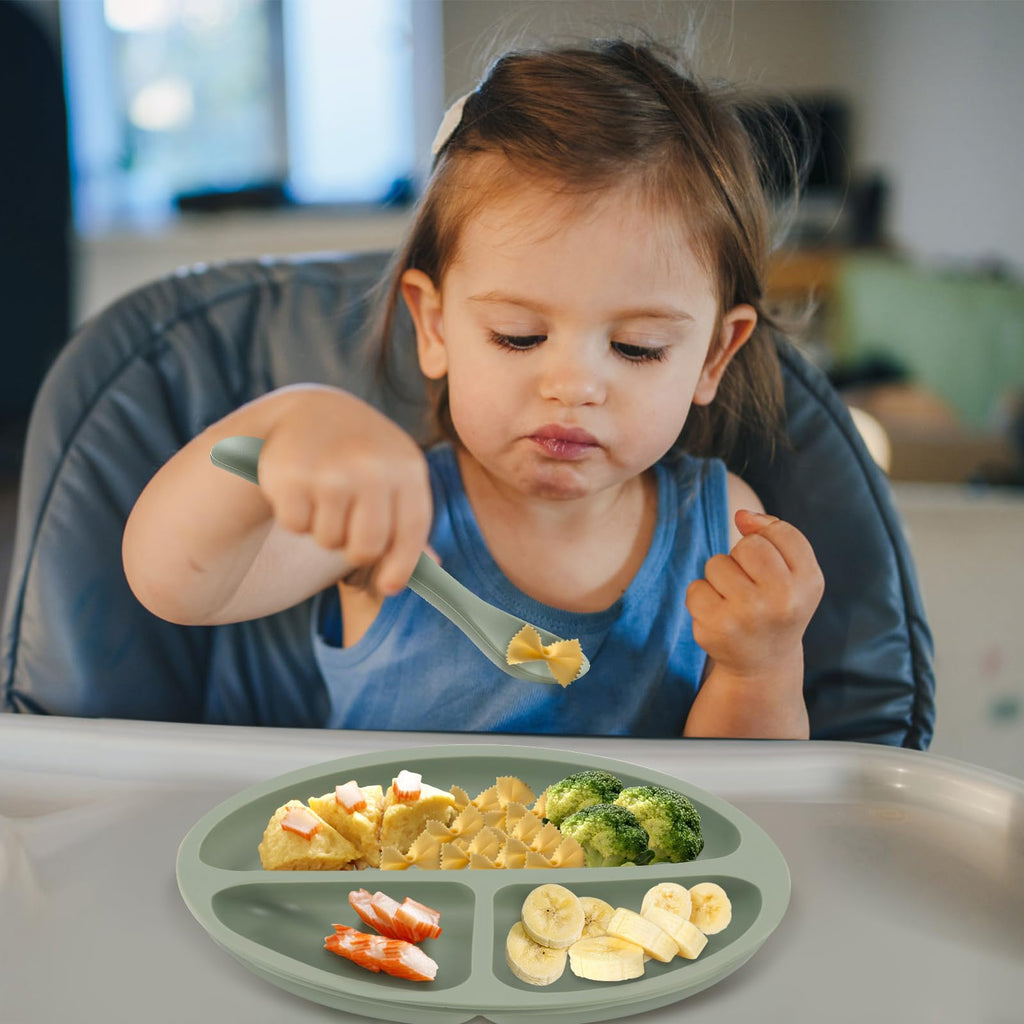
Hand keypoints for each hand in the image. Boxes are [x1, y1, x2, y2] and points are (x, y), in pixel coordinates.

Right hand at [256, 388, 431, 594]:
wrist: (313, 413)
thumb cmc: (363, 459)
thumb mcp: (396, 479)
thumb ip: (411, 524)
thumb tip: (434, 568)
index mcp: (408, 467)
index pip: (411, 532)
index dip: (402, 567)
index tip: (389, 587)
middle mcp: (372, 467)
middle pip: (367, 547)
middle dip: (356, 552)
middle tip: (348, 530)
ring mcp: (331, 471)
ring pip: (329, 540)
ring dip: (324, 531)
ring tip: (325, 500)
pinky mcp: (291, 475)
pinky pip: (297, 525)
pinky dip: (296, 518)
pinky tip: (302, 490)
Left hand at [685, 510, 823, 680]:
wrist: (763, 664)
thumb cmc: (777, 605)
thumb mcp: (793, 570)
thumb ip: (774, 533)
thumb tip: (742, 515)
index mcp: (809, 581)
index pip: (779, 531)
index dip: (767, 542)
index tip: (770, 566)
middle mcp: (783, 600)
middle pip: (747, 545)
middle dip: (741, 558)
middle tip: (751, 587)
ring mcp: (748, 615)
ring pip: (716, 564)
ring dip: (720, 579)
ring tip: (735, 603)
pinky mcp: (717, 628)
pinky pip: (695, 588)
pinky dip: (701, 598)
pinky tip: (719, 616)